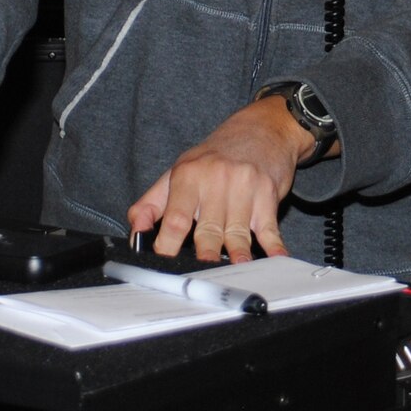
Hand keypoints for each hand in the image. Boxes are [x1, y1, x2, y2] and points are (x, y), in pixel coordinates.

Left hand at [126, 96, 312, 262]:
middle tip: (199, 281)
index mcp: (187, 176)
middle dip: (205, 256)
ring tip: (234, 276)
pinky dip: (273, 247)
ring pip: (237, 233)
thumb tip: (135, 232)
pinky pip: (269, 228)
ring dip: (237, 257)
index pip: (174, 219)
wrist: (260, 129)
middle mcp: (215, 180)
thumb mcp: (179, 171)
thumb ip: (152, 203)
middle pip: (207, 230)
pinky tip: (276, 261)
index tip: (164, 268)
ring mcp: (244, 187)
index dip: (167, 246)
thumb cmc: (215, 156)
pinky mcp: (268, 195)